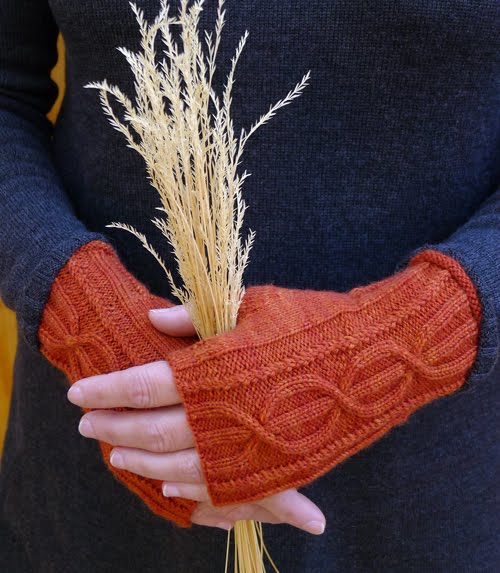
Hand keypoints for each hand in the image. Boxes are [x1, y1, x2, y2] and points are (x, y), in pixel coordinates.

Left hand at [67, 305, 325, 533]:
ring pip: (177, 467)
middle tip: (86, 425)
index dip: (106, 389)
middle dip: (112, 426)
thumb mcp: (252, 305)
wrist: (372, 359)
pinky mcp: (271, 472)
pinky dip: (185, 489)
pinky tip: (168, 485)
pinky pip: (216, 490)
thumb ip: (195, 316)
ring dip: (140, 462)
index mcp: (217, 370)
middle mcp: (225, 417)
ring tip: (115, 455)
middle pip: (151, 429)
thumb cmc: (312, 322)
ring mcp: (248, 450)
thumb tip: (150, 320)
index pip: (143, 384)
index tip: (78, 392)